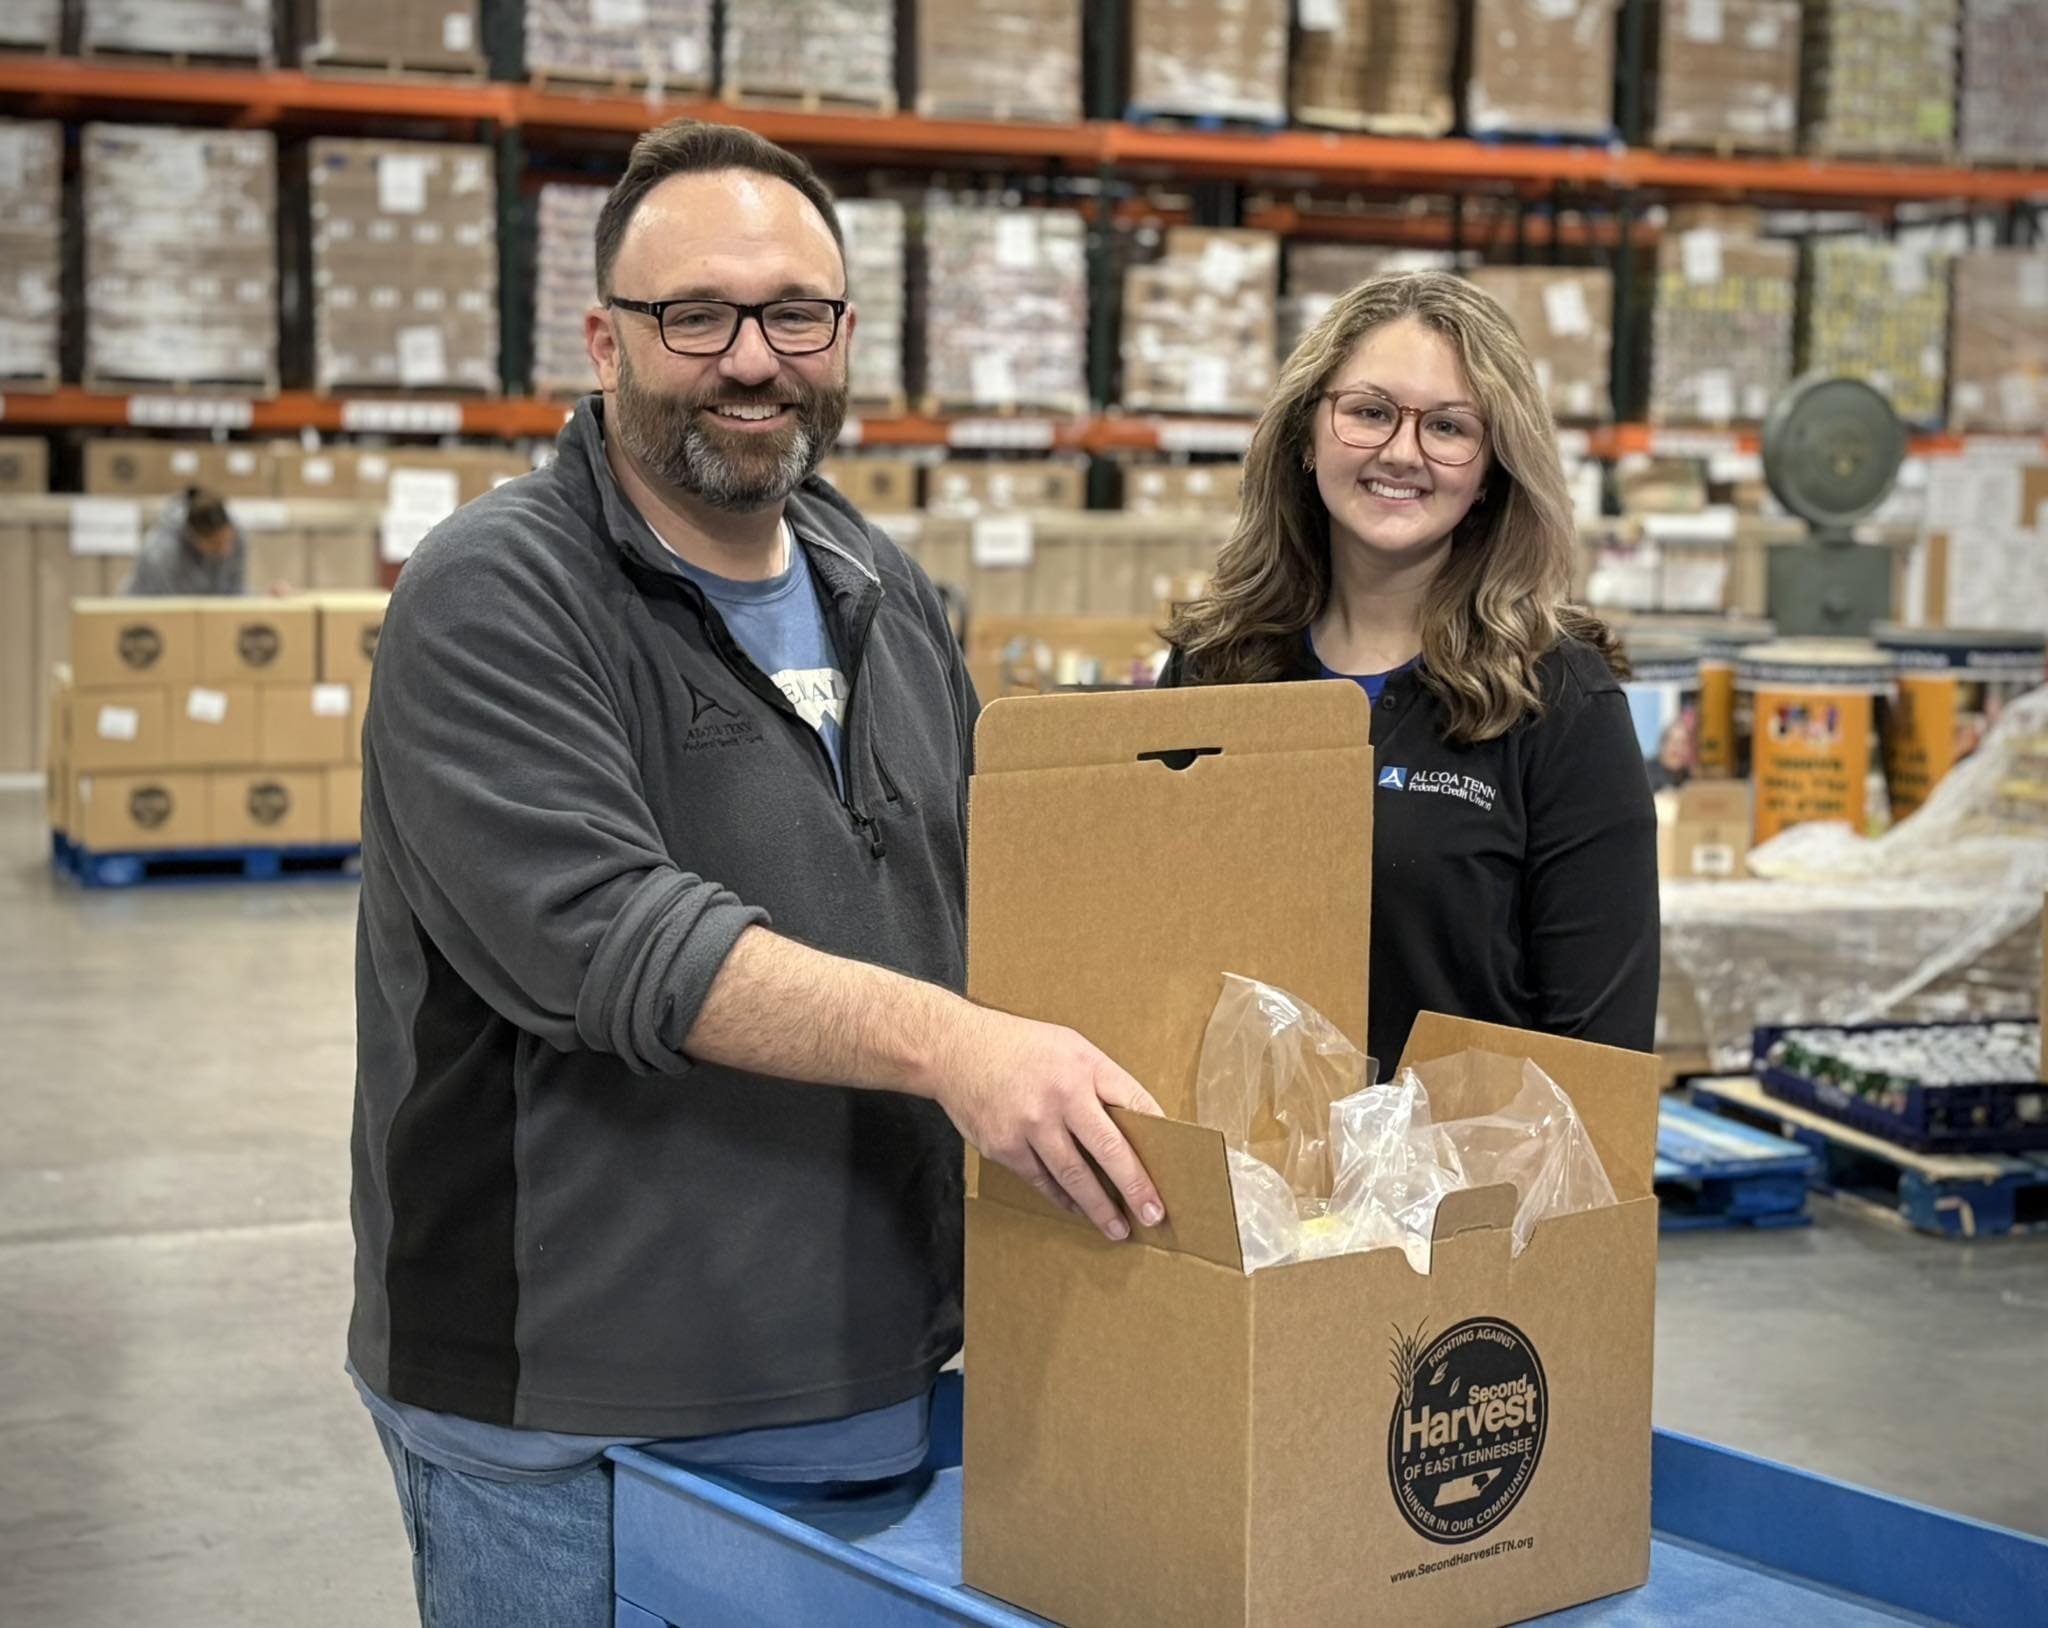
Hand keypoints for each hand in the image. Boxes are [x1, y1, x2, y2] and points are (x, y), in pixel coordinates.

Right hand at [928, 1006, 1166, 1241]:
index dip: (1161, 1136)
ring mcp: (1031, 1125)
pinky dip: (1063, 1198)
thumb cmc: (1019, 1046)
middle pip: (1111, 1150)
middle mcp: (1061, 1096)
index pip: (1136, 1104)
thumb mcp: (1068, 1046)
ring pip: (1075, 1176)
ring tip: (1118, 1228)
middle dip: (1136, 1187)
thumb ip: (1100, 1080)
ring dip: (1099, 1207)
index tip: (1178, 1167)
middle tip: (1155, 1215)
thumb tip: (1135, 1122)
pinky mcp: (1005, 1147)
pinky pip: (1042, 1181)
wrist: (954, 1049)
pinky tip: (1078, 1209)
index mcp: (1084, 1066)